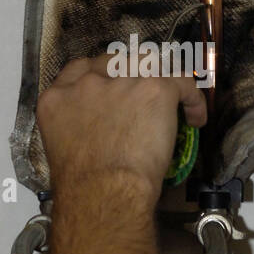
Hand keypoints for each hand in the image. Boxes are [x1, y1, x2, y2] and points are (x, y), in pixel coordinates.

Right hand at [36, 53, 206, 204]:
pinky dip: (193, 99)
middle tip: (144, 96)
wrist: (105, 193)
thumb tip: (99, 131)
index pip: (79, 69)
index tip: (112, 87)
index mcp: (57, 97)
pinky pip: (182, 82)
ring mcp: (120, 81)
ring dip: (161, 78)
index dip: (100, 75)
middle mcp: (86, 83)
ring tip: (173, 100)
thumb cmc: (84, 188)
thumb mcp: (61, 148)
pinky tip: (196, 117)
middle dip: (132, 73)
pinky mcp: (154, 88)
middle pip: (115, 60)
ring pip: (149, 62)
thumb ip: (75, 126)